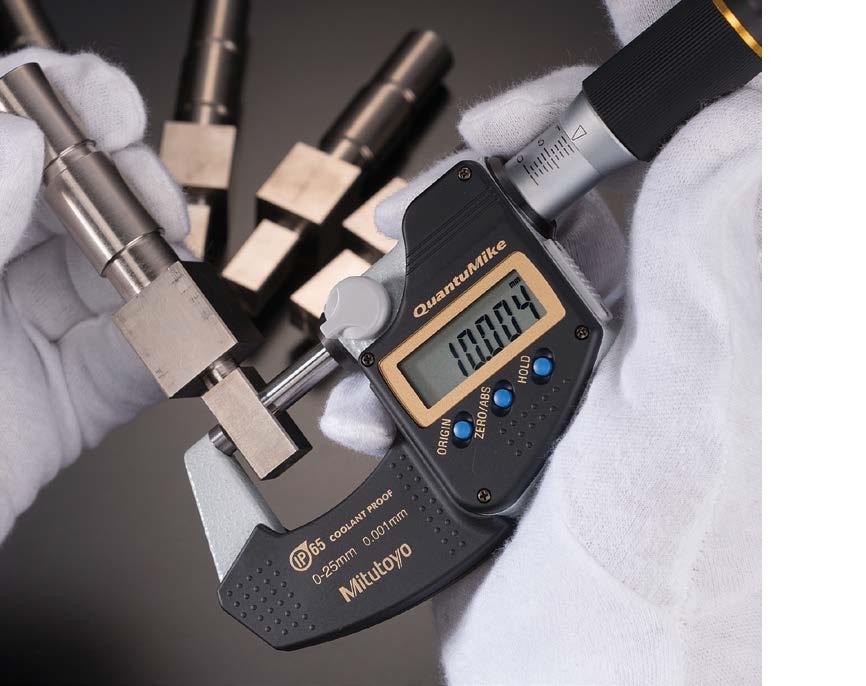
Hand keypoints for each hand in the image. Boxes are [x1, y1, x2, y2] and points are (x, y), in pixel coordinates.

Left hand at [0, 49, 187, 540]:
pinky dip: (168, 353)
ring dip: (161, 271)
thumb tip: (18, 144)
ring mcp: (28, 337)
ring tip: (168, 273)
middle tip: (146, 199)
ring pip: (121, 278)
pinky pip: (137, 365)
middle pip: (76, 202)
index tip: (99, 101)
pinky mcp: (74, 401)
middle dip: (126, 188)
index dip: (53, 106)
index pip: (2, 145)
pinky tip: (175, 344)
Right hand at [320, 9, 760, 685]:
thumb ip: (715, 243)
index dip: (569, 120)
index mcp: (699, 305)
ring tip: (367, 331)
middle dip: (456, 217)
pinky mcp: (500, 429)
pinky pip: (431, 368)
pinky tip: (369, 402)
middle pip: (537, 219)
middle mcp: (635, 337)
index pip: (646, 161)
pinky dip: (380, 374)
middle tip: (412, 231)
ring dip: (398, 300)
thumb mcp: (705, 397)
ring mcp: (563, 384)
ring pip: (470, 291)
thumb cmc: (675, 584)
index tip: (503, 128)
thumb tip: (732, 109)